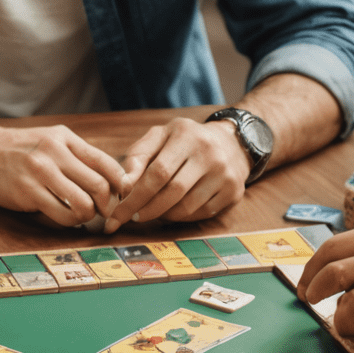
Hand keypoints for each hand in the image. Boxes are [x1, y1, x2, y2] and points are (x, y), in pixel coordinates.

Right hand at [0, 125, 126, 226]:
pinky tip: (66, 218)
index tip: (121, 195)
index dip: (120, 184)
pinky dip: (70, 221)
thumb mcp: (51, 140)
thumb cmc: (20, 149)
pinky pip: (61, 214)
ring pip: (83, 204)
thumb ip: (77, 155)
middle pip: (99, 185)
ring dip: (88, 215)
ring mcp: (40, 172)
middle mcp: (55, 152)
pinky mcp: (27, 192)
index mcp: (65, 138)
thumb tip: (111, 180)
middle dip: (107, 204)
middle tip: (103, 211)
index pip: (106, 162)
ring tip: (82, 215)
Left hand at [108, 116, 248, 230]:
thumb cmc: (186, 141)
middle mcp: (209, 154)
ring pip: (187, 207)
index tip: (120, 211)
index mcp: (186, 135)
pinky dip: (182, 217)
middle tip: (133, 217)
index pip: (158, 172)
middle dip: (147, 209)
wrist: (232, 142)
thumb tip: (123, 185)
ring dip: (163, 215)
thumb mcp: (160, 136)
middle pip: (173, 192)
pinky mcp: (234, 192)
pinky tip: (173, 210)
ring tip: (152, 211)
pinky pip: (201, 214)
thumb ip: (138, 156)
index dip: (136, 195)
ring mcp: (225, 174)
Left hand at [296, 220, 353, 335]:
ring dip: (325, 301)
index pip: (336, 242)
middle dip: (310, 279)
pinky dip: (347, 320)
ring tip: (332, 316)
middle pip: (327, 258)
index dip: (316, 263)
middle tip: (306, 296)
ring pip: (334, 282)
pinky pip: (351, 307)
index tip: (311, 277)